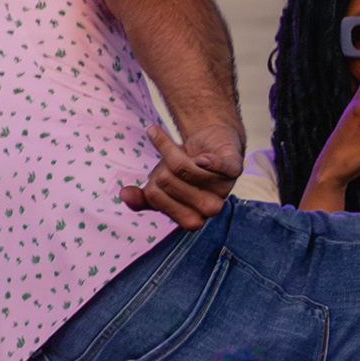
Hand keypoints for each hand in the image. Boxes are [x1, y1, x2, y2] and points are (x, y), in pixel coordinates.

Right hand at [121, 124, 243, 229]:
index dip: (153, 187)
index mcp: (192, 218)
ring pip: (187, 168)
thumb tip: (124, 195)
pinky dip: (204, 157)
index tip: (155, 180)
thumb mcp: (160, 186)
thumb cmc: (185, 170)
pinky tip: (197, 153)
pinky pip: (217, 164)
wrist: (212, 142)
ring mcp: (225, 188)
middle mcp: (210, 207)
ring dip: (174, 152)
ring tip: (178, 148)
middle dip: (161, 167)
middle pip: (168, 182)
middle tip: (167, 163)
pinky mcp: (235, 168)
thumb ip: (143, 198)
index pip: (160, 202)